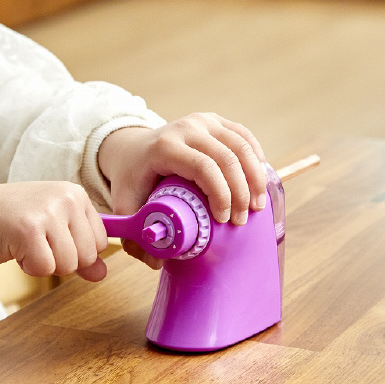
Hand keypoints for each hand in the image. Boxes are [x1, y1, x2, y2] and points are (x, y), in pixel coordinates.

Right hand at [0, 182, 108, 281]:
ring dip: (45, 264)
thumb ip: (79, 250)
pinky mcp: (29, 230)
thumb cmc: (11, 221)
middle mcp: (66, 198)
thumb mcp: (52, 229)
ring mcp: (48, 212)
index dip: (78, 251)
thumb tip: (102, 274)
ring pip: (68, 265)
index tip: (54, 240)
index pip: (100, 240)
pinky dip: (29, 267)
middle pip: (88, 256)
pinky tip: (16, 248)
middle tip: (38, 242)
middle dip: (62, 261)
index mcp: (76, 194)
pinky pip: (45, 269)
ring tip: (26, 243)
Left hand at [97, 113, 267, 266]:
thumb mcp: (125, 205)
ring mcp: (202, 121)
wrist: (132, 149)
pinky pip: (243, 136)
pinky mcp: (214, 120)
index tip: (223, 220)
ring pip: (241, 146)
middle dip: (241, 192)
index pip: (203, 167)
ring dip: (255, 177)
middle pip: (226, 158)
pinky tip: (260, 179)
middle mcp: (185, 128)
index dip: (220, 194)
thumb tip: (157, 262)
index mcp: (164, 147)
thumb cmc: (133, 180)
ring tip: (256, 206)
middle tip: (242, 220)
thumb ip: (134, 235)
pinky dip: (256, 158)